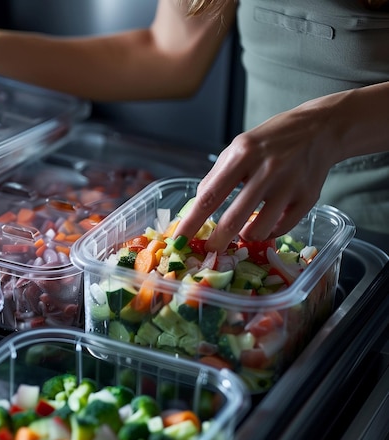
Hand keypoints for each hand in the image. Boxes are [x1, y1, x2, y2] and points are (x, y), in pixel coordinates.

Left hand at [172, 103, 340, 251]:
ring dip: (246, 237)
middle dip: (218, 241)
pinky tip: (267, 223)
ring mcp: (290, 185)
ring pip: (260, 230)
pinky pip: (282, 228)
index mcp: (243, 154)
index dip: (192, 221)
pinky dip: (270, 231)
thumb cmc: (271, 141)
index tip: (178, 239)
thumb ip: (218, 176)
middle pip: (234, 218)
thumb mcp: (239, 147)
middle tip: (211, 250)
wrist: (320, 130)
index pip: (210, 195)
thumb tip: (197, 205)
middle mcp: (267, 169)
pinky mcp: (309, 198)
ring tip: (244, 231)